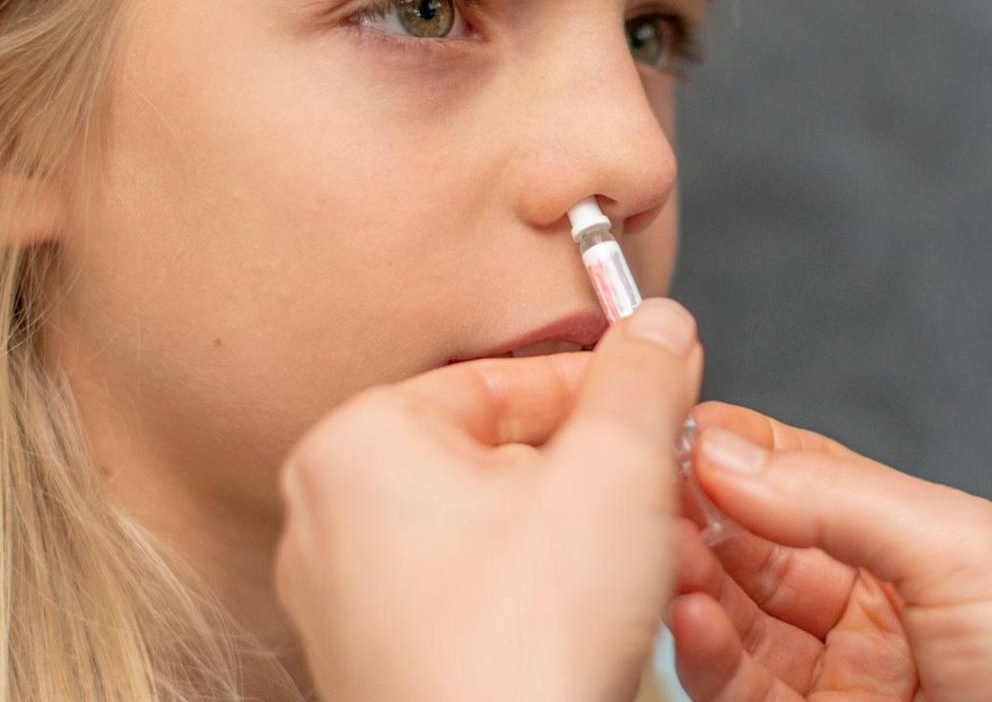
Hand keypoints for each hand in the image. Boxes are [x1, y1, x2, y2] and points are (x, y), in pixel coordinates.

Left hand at [273, 299, 703, 701]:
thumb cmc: (524, 649)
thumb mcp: (616, 472)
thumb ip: (642, 380)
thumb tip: (657, 327)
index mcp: (356, 446)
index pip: (502, 378)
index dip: (602, 388)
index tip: (662, 395)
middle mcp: (328, 518)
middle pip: (497, 454)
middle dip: (592, 473)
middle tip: (659, 493)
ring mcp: (346, 602)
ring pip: (491, 530)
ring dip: (576, 535)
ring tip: (636, 563)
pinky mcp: (379, 665)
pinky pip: (472, 599)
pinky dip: (538, 598)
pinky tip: (590, 623)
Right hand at [668, 401, 991, 701]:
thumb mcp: (967, 552)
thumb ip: (840, 497)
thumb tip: (725, 449)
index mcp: (908, 542)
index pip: (792, 473)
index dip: (728, 443)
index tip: (664, 415)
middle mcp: (862, 607)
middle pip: (744, 543)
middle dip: (689, 507)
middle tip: (637, 480)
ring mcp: (834, 679)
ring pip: (726, 617)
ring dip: (682, 576)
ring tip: (652, 546)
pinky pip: (734, 689)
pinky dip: (699, 648)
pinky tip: (682, 614)